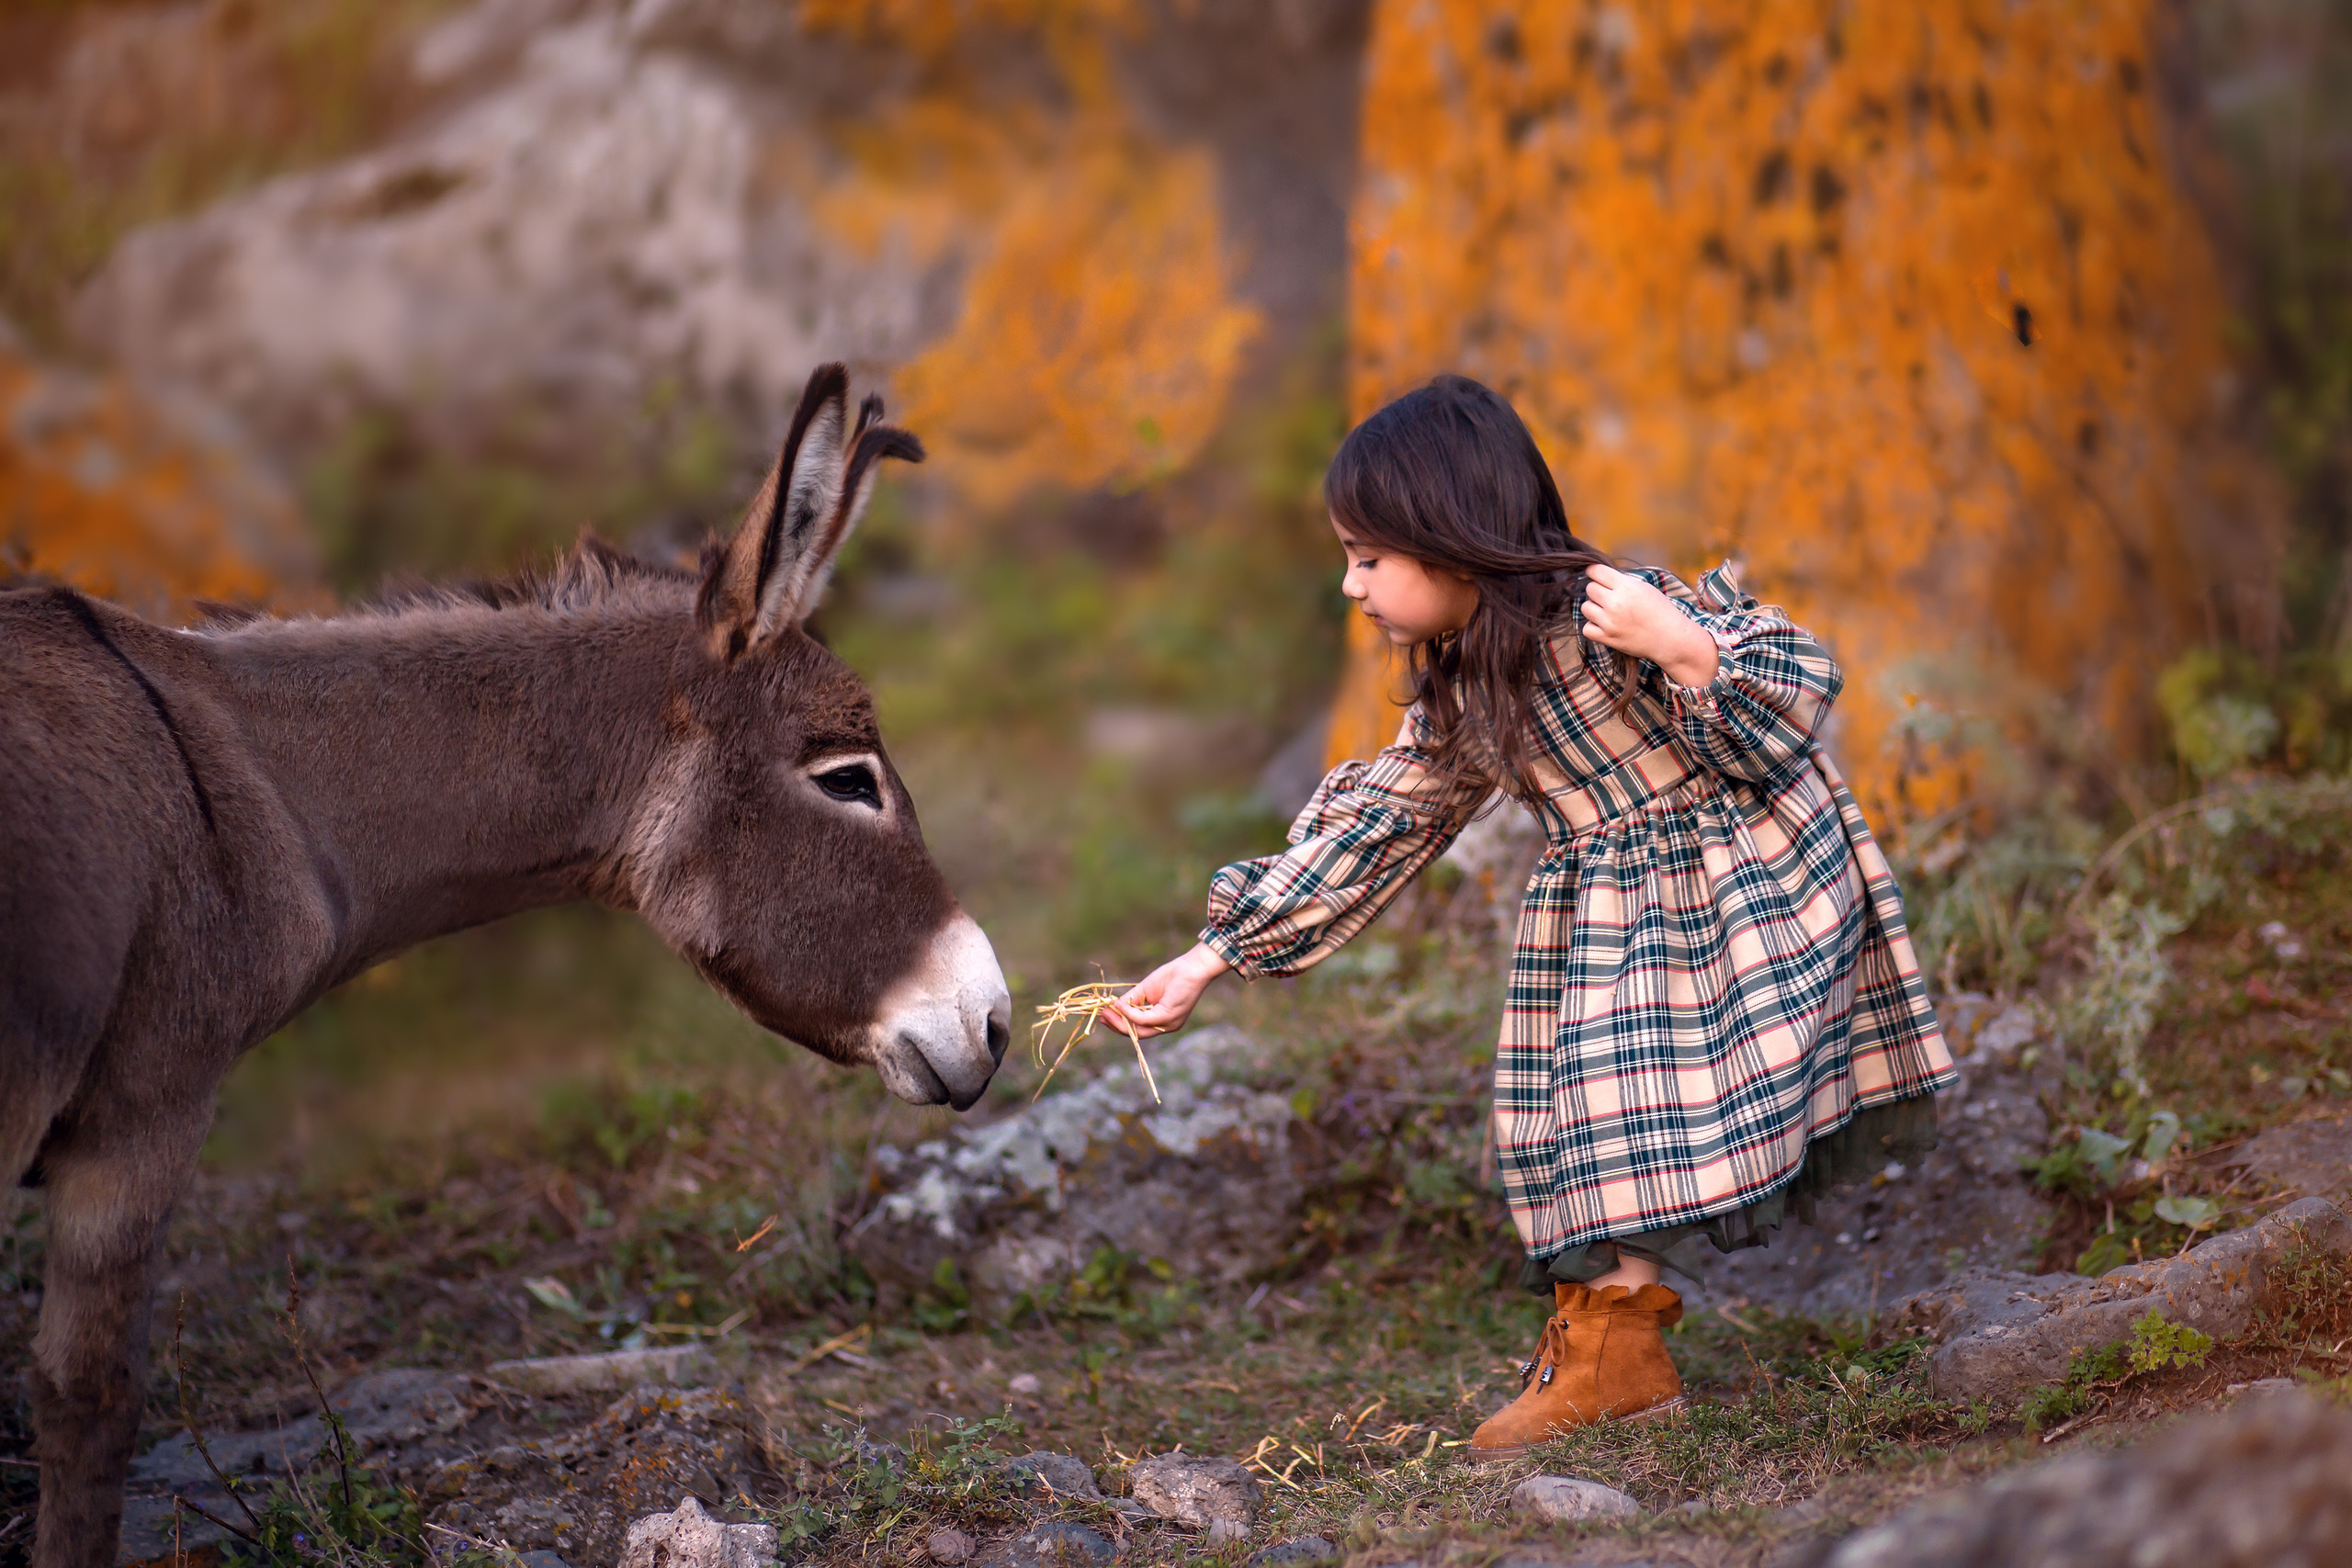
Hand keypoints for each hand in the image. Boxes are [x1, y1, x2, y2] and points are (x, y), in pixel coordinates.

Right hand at [1109, 943, 1229, 1038]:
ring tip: (1106, 1013)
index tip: (1105, 1017)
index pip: (1139, 1030)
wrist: (1193, 967)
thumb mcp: (1147, 990)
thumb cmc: (1173, 975)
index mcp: (1163, 1022)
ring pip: (1139, 1030)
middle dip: (1117, 1026)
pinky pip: (1143, 1019)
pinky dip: (1129, 1013)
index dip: (1120, 1025)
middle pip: (1137, 1034)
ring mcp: (1169, 1024)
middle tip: (1101, 1017)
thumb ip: (1131, 1000)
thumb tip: (1114, 1006)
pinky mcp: (1168, 1016)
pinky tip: (1119, 1005)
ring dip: (1120, 1022)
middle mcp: (1167, 1027)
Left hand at [1580, 564, 1719, 686]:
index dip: (1593, 571)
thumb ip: (1622, 581)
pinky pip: (1586, 628)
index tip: (1594, 574)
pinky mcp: (1607, 638)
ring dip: (1594, 608)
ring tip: (1608, 611)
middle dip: (1597, 590)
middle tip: (1609, 596)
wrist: (1669, 638)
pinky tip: (1604, 625)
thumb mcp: (1644, 588)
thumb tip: (1600, 575)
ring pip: (1585, 607)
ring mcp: (1609, 622)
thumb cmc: (1659, 611)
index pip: (1596, 571)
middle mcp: (1615, 603)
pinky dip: (1593, 626)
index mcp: (1626, 587)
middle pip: (1590, 588)